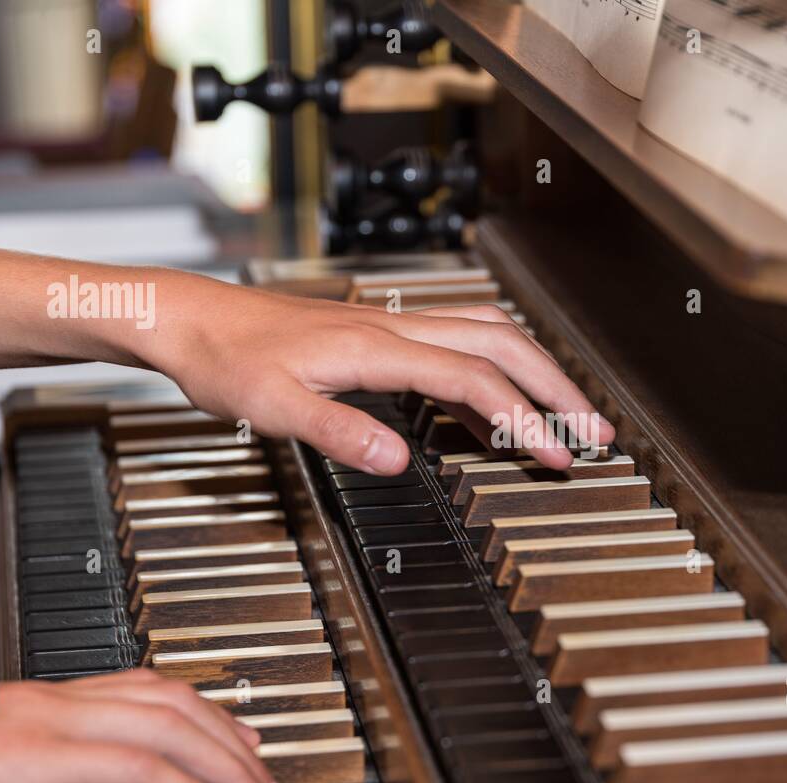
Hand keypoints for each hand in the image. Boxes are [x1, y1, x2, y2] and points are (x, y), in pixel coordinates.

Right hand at [0, 669, 286, 782]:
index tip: (238, 741)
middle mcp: (48, 700)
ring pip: (171, 727)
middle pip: (172, 701)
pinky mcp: (36, 758)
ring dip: (230, 767)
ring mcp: (44, 722)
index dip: (203, 712)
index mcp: (35, 699)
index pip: (143, 687)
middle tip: (268, 779)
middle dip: (232, 740)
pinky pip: (142, 771)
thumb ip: (31, 765)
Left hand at [150, 286, 615, 474]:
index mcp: (376, 346)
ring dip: (535, 372)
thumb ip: (340, 431)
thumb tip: (398, 460)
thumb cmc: (226, 358)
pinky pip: (457, 345)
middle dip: (557, 389)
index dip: (522, 418)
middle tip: (596, 431)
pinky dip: (495, 373)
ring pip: (487, 335)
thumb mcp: (273, 406)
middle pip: (502, 344)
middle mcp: (393, 327)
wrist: (190, 318)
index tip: (555, 454)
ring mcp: (390, 327)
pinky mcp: (380, 336)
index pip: (473, 378)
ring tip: (569, 414)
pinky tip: (498, 406)